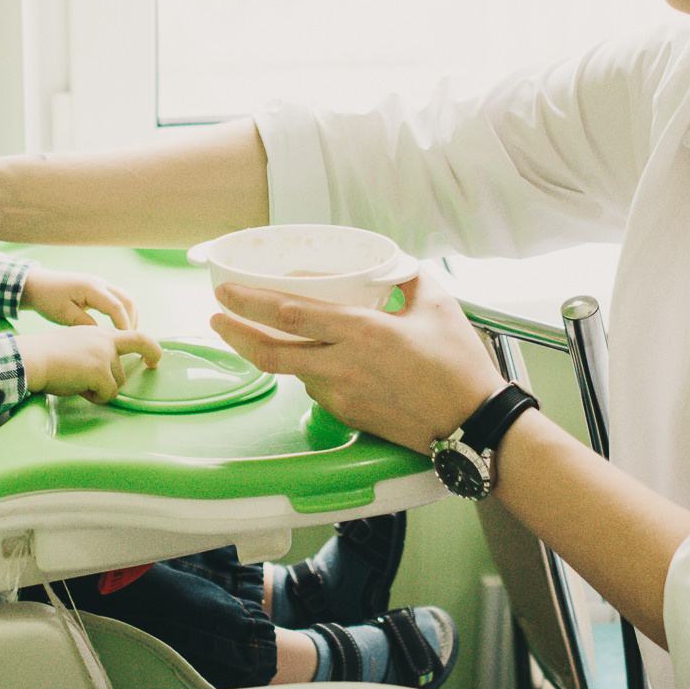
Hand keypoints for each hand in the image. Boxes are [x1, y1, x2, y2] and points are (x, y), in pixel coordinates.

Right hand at [19, 325, 164, 401]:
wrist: (32, 358)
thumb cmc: (48, 356)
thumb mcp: (78, 344)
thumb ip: (96, 350)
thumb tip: (109, 372)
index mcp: (101, 333)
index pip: (137, 336)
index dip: (151, 348)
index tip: (153, 360)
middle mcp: (106, 341)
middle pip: (125, 368)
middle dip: (118, 377)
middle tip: (116, 373)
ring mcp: (104, 355)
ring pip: (116, 384)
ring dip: (99, 389)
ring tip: (76, 381)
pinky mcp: (99, 371)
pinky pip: (108, 394)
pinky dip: (95, 397)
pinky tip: (77, 388)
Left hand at [21, 268, 138, 330]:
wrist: (38, 285)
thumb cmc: (47, 299)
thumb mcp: (63, 314)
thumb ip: (83, 323)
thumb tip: (103, 335)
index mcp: (91, 288)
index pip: (117, 307)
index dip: (124, 325)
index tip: (124, 342)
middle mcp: (100, 283)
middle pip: (128, 299)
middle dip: (132, 320)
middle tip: (129, 341)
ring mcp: (101, 284)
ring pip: (127, 297)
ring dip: (131, 315)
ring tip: (127, 335)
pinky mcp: (100, 289)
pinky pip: (120, 298)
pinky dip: (124, 312)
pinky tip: (119, 326)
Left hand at [207, 267, 506, 452]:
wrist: (473, 424)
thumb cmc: (459, 366)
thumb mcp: (438, 305)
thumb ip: (408, 277)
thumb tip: (392, 264)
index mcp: (363, 332)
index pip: (291, 313)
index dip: (250, 301)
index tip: (226, 290)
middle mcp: (343, 366)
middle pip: (270, 351)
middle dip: (235, 332)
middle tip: (216, 316)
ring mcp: (342, 395)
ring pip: (290, 371)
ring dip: (269, 351)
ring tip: (254, 332)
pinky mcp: (348, 416)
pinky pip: (314, 388)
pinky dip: (305, 370)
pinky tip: (309, 358)